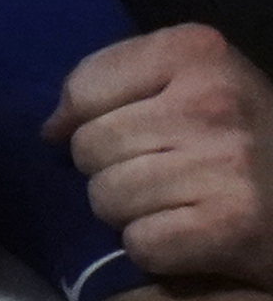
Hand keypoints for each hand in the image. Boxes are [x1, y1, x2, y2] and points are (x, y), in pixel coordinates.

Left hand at [59, 24, 272, 293]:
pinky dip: (157, 248)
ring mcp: (222, 164)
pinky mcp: (228, 226)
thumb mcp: (199, 81)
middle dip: (110, 167)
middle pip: (87, 147)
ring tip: (179, 201)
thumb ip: (121, 85)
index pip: (85, 88)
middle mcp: (211, 102)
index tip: (123, 129)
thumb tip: (50, 128)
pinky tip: (193, 231)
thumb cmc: (250, 135)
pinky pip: (138, 243)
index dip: (85, 118)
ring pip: (104, 198)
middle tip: (164, 171)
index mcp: (199, 52)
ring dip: (130, 211)